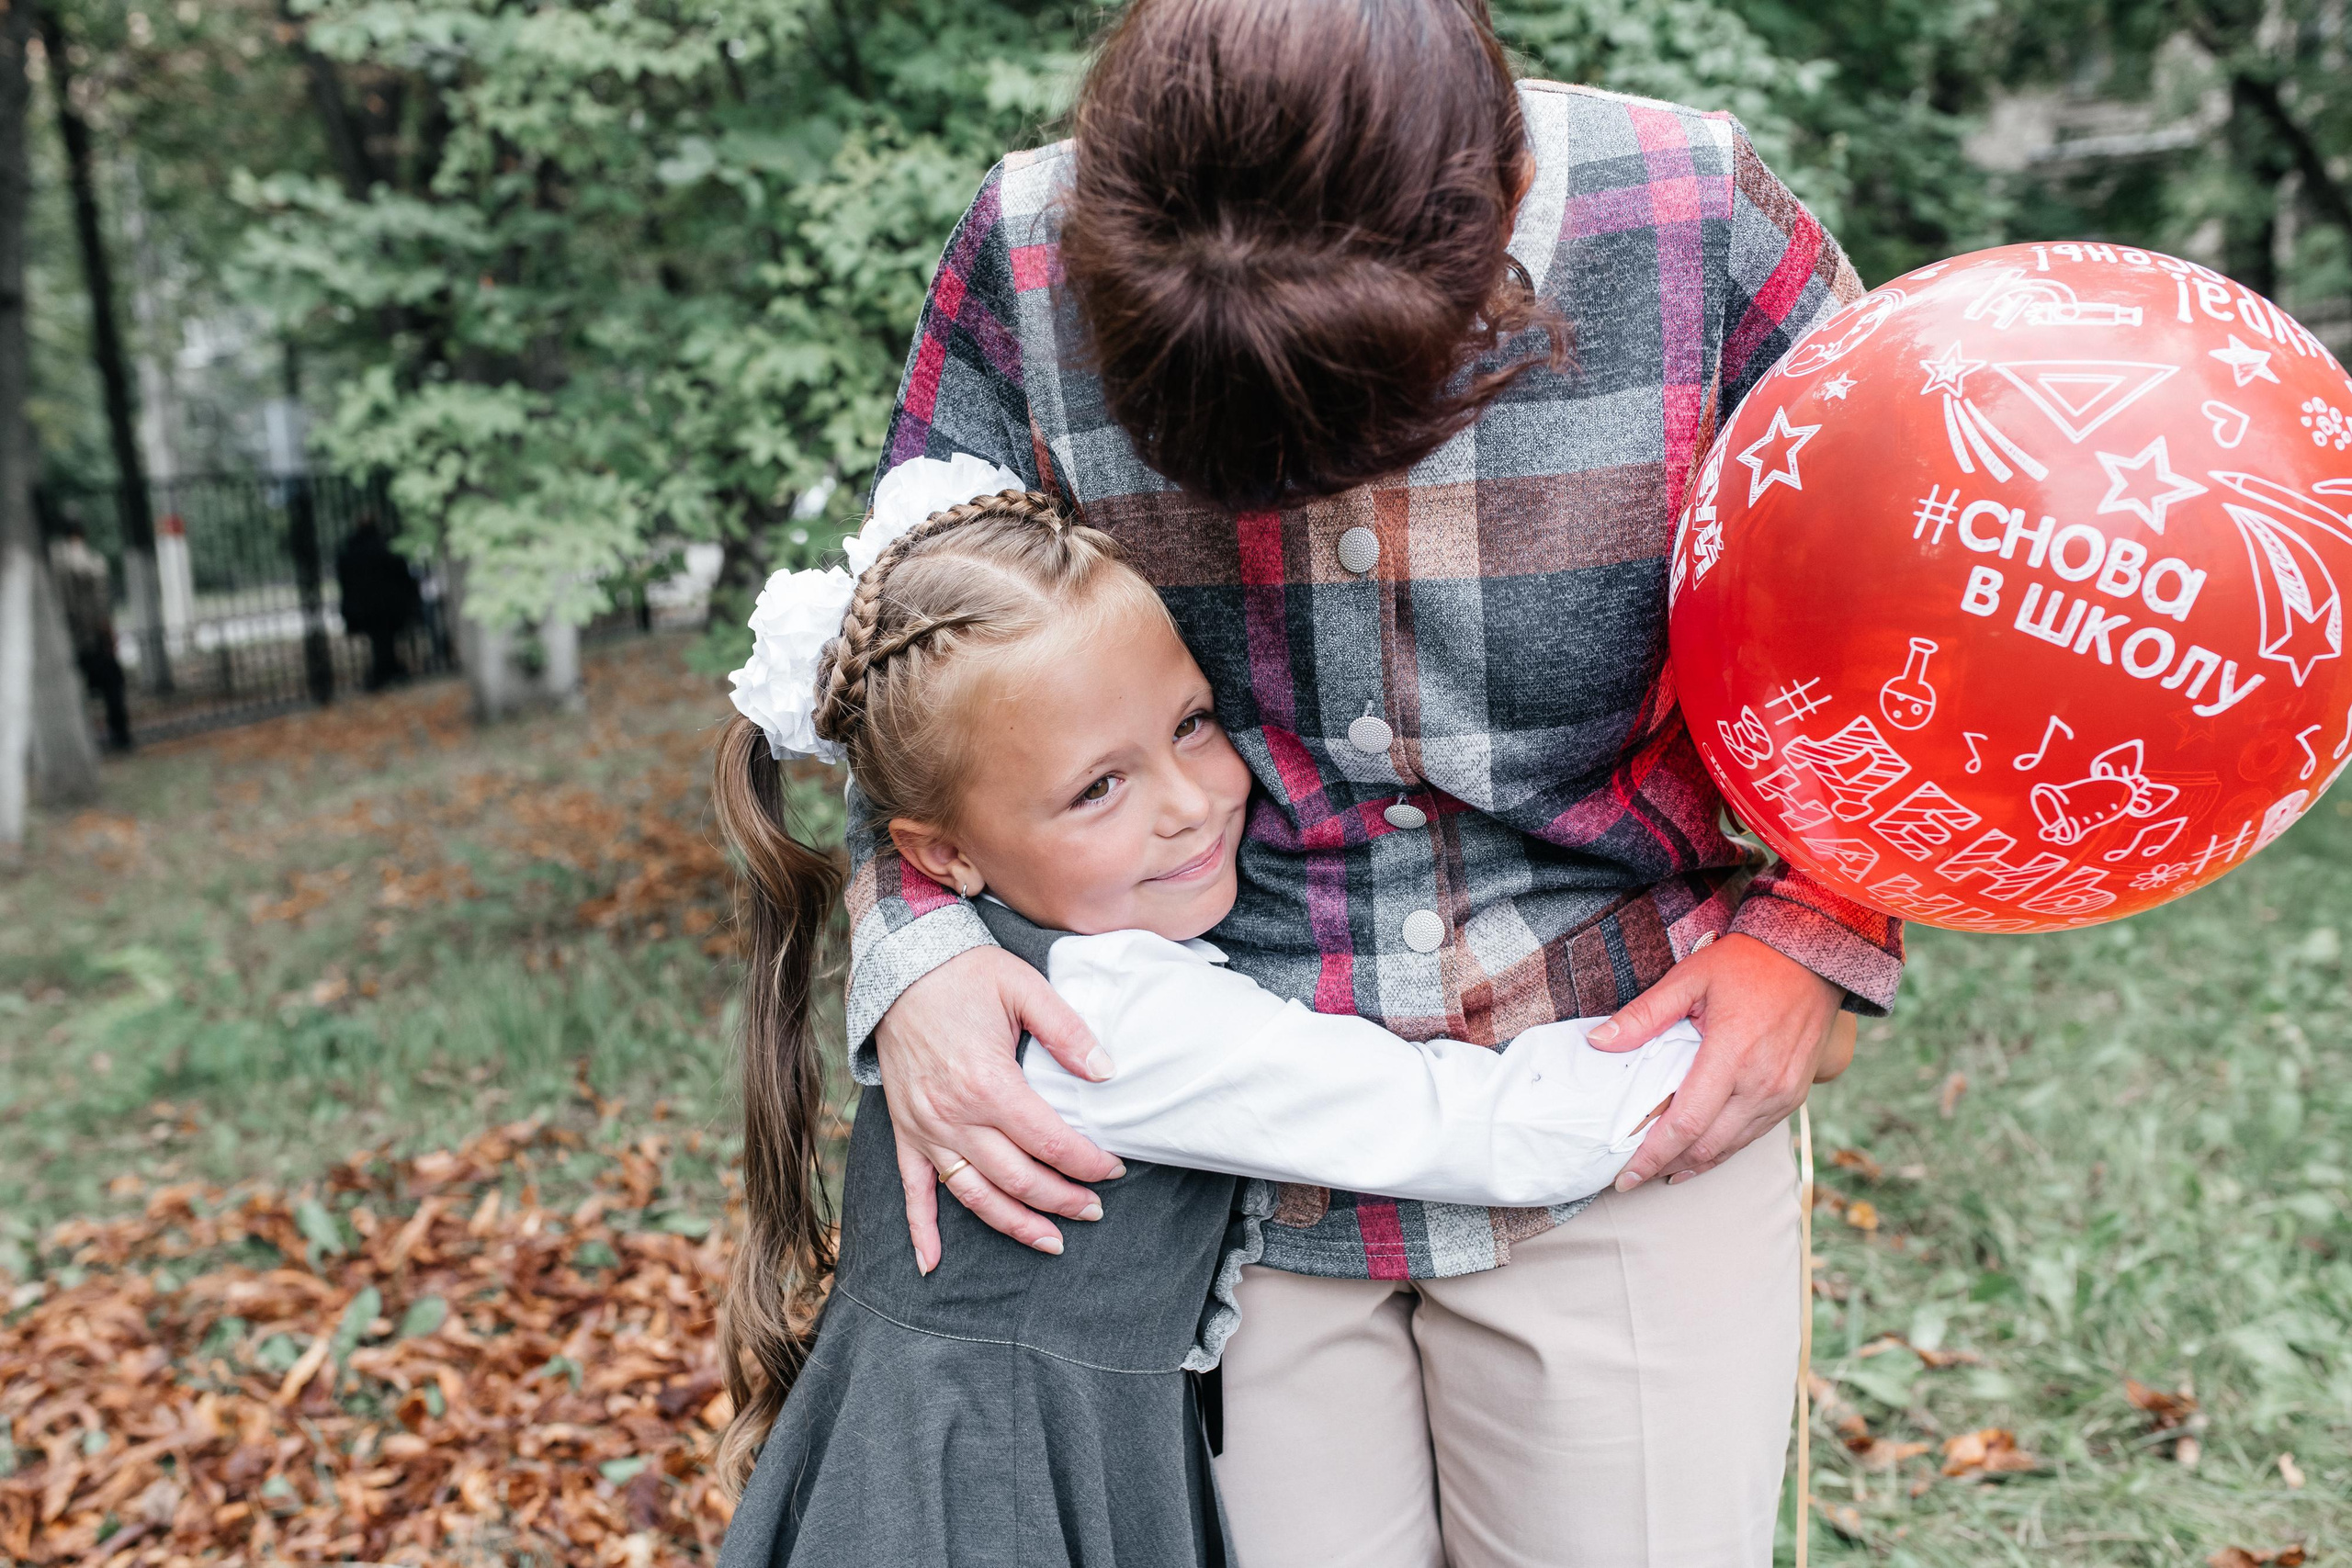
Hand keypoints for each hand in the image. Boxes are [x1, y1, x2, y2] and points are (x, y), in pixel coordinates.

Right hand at [874, 946, 1125, 1271]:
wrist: (900, 965)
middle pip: (1018, 1178)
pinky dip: (920, 1231)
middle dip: (1063, 1200)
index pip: (1049, 1142)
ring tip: (1052, 1242)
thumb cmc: (965, 974)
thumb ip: (1067, 1032)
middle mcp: (954, 1116)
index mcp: (989, 1083)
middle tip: (1095, 1208)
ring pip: (975, 1195)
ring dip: (1015, 1224)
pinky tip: (931, 1264)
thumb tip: (1106, 1073)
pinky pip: (912, 1190)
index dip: (1087, 1162)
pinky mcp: (905, 1130)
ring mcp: (926, 1128)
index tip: (1114, 1169)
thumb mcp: (1024, 987)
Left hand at [1586, 934, 1842, 1189]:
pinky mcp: (1794, 1095)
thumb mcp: (1690, 977)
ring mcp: (1782, 1093)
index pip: (1685, 1123)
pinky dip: (1723, 1149)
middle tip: (1632, 1178)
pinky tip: (1700, 1154)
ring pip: (1731, 1147)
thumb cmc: (1749, 963)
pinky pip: (1753, 1135)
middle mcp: (1762, 1083)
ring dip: (1694, 1163)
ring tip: (1660, 1170)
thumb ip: (1644, 1014)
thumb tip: (1598, 1042)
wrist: (1814, 956)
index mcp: (1732, 1054)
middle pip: (1707, 1145)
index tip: (1624, 1177)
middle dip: (1666, 1167)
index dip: (1651, 1155)